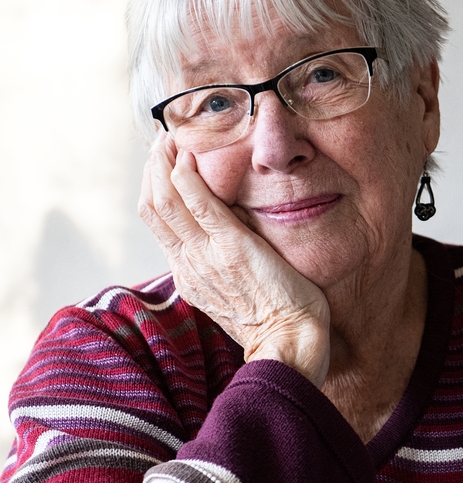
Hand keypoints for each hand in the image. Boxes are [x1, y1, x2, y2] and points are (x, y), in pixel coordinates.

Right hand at [139, 135, 330, 384]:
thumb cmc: (276, 319)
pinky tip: (188, 157)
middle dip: (152, 168)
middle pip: (153, 207)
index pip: (157, 222)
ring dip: (164, 164)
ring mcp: (206, 257)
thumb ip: (223, 260)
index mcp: (189, 273)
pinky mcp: (231, 249)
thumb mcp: (236, 289)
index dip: (154, 186)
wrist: (289, 344)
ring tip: (171, 138)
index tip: (163, 160)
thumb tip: (230, 227)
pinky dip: (188, 179)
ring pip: (165, 202)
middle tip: (162, 139)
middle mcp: (189, 264)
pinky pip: (199, 207)